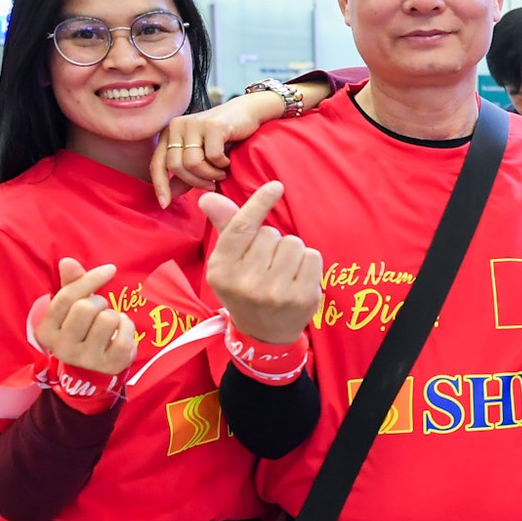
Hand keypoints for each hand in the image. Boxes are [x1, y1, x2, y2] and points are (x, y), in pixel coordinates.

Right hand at [33, 257, 137, 375]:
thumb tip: (67, 261)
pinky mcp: (109, 365)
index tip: (110, 269)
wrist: (92, 370)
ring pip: (108, 319)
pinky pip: (125, 336)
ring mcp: (86, 359)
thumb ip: (70, 285)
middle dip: (99, 302)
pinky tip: (121, 332)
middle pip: (86, 307)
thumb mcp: (71, 309)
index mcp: (46, 331)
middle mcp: (62, 348)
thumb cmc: (81, 330)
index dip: (90, 279)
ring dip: (114, 315)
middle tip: (100, 311)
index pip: (67, 297)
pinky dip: (128, 328)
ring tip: (109, 324)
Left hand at [149, 91, 287, 207]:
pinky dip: (222, 165)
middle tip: (211, 185)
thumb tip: (169, 196)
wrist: (248, 113)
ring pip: (192, 163)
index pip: (157, 163)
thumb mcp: (201, 158)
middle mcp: (177, 125)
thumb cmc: (224, 137)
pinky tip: (228, 162)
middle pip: (175, 165)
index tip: (165, 204)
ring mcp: (194, 123)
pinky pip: (212, 156)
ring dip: (210, 174)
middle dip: (194, 181)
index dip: (160, 185)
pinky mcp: (213, 125)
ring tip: (221, 173)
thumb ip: (185, 176)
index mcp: (170, 133)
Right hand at [198, 182, 323, 344]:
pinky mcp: (302, 298)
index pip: (241, 228)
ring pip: (293, 243)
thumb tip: (209, 196)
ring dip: (291, 251)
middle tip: (265, 265)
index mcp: (221, 270)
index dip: (259, 203)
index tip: (276, 186)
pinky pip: (312, 256)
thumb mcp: (227, 262)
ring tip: (281, 272)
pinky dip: (307, 262)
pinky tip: (296, 278)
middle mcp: (246, 283)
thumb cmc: (244, 288)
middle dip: (272, 242)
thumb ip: (225, 227)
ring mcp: (275, 292)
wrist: (264, 334)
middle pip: (271, 234)